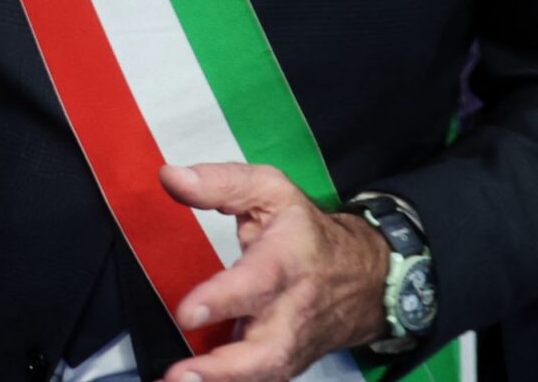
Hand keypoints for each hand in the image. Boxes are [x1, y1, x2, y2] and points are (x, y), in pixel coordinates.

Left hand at [158, 163, 390, 381]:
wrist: (367, 277)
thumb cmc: (306, 230)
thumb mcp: (270, 191)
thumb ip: (221, 184)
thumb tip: (170, 177)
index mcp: (288, 260)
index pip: (258, 283)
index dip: (224, 300)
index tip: (186, 313)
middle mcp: (293, 311)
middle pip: (267, 350)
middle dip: (224, 369)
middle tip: (179, 375)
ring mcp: (293, 344)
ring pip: (265, 373)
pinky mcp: (288, 363)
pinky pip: (263, 380)